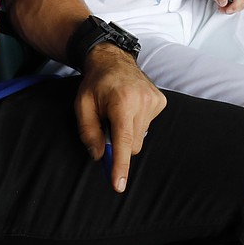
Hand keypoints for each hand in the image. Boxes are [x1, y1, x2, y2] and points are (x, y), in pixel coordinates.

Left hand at [76, 44, 166, 192]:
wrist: (113, 59)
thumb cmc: (95, 84)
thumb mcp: (82, 106)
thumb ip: (88, 133)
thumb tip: (99, 156)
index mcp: (122, 102)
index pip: (122, 141)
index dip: (120, 165)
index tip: (119, 185)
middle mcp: (142, 101)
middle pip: (132, 144)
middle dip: (118, 144)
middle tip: (106, 126)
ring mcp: (154, 101)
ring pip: (140, 137)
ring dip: (127, 132)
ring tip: (118, 112)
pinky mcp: (161, 101)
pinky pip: (147, 126)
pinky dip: (136, 123)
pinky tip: (129, 107)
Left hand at [200, 0, 243, 13]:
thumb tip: (223, 3)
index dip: (234, 7)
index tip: (225, 10)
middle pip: (242, 2)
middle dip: (232, 9)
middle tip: (220, 9)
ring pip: (241, 3)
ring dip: (232, 8)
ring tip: (221, 6)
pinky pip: (239, 1)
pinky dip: (232, 5)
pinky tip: (224, 4)